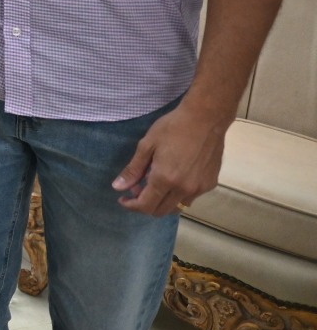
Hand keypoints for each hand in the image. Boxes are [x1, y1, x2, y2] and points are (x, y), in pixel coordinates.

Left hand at [111, 103, 227, 215]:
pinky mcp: (210, 184)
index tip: (123, 199)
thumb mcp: (147, 145)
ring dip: (163, 201)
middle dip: (145, 204)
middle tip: (137, 188)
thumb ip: (133, 170)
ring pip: (177, 207)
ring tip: (155, 182)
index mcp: (165, 179)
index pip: (146, 206)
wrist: (206, 119)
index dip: (131, 205)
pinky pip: (191, 197)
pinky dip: (178, 194)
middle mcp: (183, 189)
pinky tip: (174, 177)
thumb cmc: (173, 128)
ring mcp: (199, 188)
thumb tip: (118, 188)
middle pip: (161, 211)